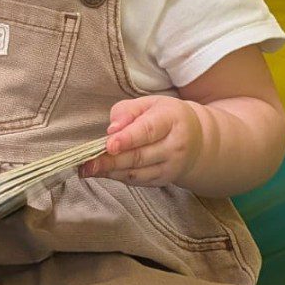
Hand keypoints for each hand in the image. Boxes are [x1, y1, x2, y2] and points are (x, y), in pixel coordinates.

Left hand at [79, 95, 203, 186]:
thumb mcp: (149, 104)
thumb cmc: (166, 117)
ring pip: (137, 172)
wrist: (197, 140)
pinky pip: (138, 181)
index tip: (109, 145)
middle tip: (87, 163)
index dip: (128, 139)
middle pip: (139, 156)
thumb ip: (127, 111)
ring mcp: (171, 166)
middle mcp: (175, 145)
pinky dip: (118, 177)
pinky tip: (103, 172)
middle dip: (111, 161)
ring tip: (88, 169)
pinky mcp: (164, 179)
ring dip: (111, 172)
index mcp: (171, 119)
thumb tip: (112, 129)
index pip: (149, 130)